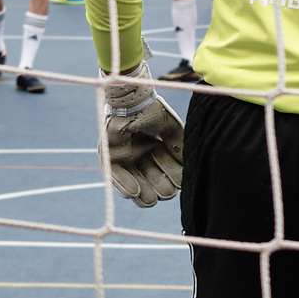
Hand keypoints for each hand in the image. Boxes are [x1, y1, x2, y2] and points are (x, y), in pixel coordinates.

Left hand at [101, 74, 182, 206]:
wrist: (133, 101)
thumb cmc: (153, 112)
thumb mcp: (172, 131)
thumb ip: (180, 149)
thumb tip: (188, 170)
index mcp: (159, 155)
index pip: (172, 181)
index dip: (176, 178)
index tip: (178, 167)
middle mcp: (144, 162)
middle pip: (159, 193)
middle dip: (163, 186)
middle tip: (164, 176)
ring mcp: (127, 164)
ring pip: (140, 195)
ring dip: (147, 194)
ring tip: (151, 191)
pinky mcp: (110, 161)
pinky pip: (118, 184)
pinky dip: (127, 190)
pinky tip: (136, 190)